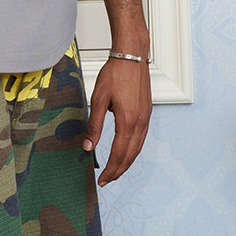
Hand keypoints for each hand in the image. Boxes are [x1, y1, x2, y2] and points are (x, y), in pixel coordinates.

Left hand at [82, 57, 151, 185]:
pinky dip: (133, 149)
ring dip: (127, 162)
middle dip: (119, 171)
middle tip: (107, 180)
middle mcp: (140, 122)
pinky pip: (142, 138)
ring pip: (138, 148)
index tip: (102, 180)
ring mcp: (146, 117)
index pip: (118, 154)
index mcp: (128, 120)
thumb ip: (94, 125)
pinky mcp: (147, 112)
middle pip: (131, 156)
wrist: (131, 55)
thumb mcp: (98, 99)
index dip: (110, 169)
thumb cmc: (115, 73)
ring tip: (116, 170)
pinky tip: (126, 150)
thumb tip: (88, 147)